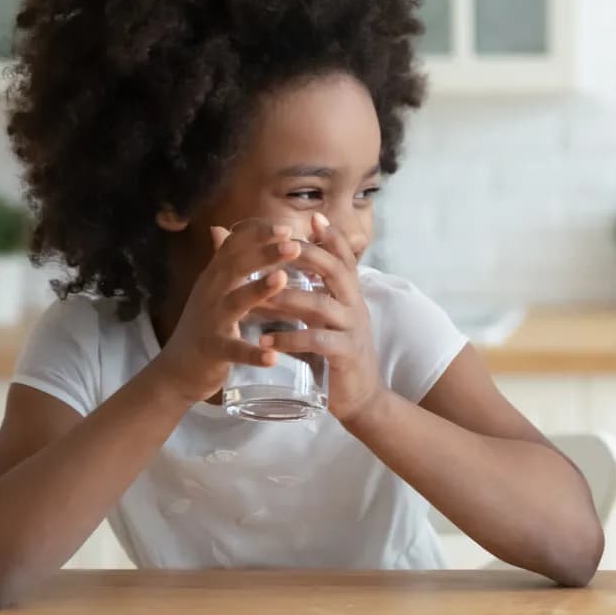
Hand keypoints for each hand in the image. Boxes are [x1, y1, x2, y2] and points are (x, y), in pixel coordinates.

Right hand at [154, 222, 302, 404]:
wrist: (175, 370)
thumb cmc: (203, 325)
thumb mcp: (210, 289)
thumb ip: (221, 260)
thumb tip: (220, 228)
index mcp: (215, 276)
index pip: (234, 245)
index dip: (258, 233)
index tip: (286, 227)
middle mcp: (210, 293)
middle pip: (236, 266)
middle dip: (264, 253)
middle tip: (294, 244)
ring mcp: (210, 321)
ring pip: (234, 302)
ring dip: (258, 289)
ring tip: (282, 278)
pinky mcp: (213, 350)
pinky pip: (234, 350)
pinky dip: (252, 353)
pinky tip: (272, 356)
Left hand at [258, 212, 380, 424]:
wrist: (359, 397)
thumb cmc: (334, 354)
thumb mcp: (323, 319)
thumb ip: (306, 294)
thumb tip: (277, 269)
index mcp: (350, 295)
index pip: (345, 257)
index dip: (331, 237)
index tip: (312, 217)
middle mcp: (355, 306)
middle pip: (336, 270)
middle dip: (306, 255)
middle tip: (277, 248)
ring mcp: (352, 330)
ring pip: (321, 304)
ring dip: (286, 299)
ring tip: (256, 298)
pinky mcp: (345, 355)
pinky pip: (317, 341)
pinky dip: (289, 340)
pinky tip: (265, 341)